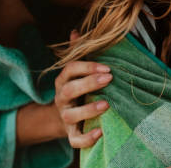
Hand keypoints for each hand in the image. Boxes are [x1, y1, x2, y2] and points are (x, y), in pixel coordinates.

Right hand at [15, 33, 112, 147]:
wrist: (62, 116)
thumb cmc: (76, 88)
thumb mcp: (76, 71)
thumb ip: (77, 52)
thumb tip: (76, 32)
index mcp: (63, 80)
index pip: (70, 69)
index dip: (87, 67)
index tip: (107, 67)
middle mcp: (61, 98)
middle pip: (70, 90)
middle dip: (89, 83)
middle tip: (109, 79)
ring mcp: (65, 116)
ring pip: (71, 115)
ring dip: (88, 110)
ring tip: (107, 105)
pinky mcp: (70, 133)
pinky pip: (75, 139)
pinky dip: (87, 138)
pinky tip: (101, 131)